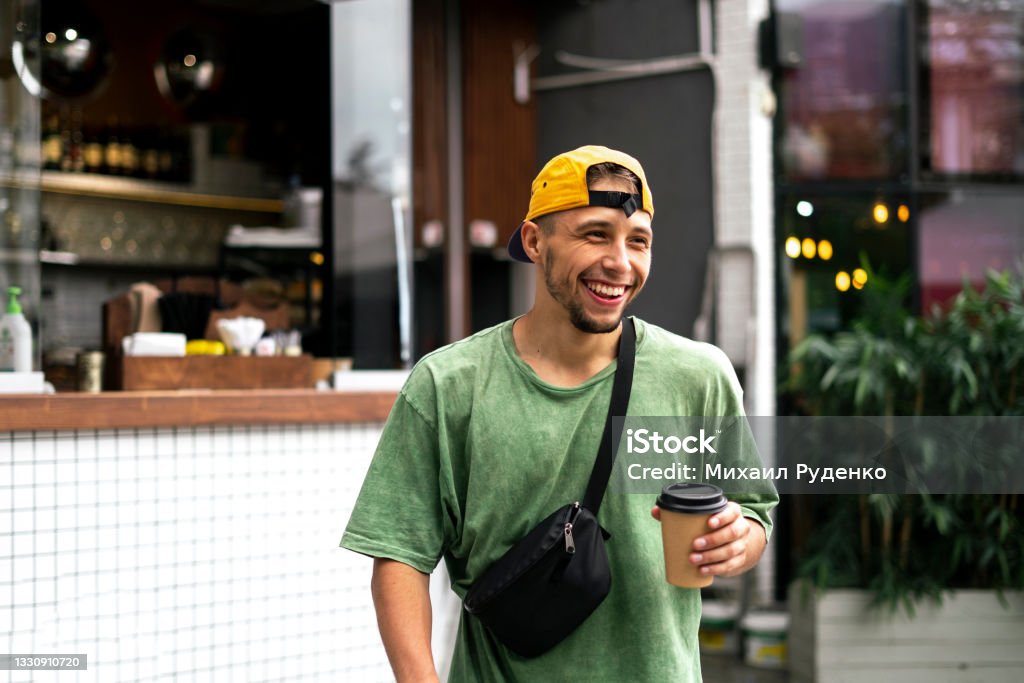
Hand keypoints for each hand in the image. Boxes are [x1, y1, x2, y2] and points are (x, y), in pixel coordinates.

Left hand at [650, 502, 765, 577]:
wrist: (732, 541)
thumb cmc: (710, 526)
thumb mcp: (701, 517)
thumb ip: (678, 513)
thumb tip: (655, 511)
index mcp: (732, 513)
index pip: (732, 512)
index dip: (722, 517)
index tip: (708, 523)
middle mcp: (741, 527)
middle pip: (732, 533)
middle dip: (713, 540)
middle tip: (694, 545)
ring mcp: (742, 544)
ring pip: (731, 550)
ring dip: (712, 556)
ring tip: (694, 559)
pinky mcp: (739, 560)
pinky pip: (730, 565)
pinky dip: (716, 569)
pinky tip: (703, 570)